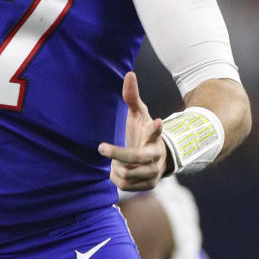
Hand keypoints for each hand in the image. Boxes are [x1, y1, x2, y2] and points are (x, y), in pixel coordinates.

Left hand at [98, 71, 168, 190]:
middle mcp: (156, 155)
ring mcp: (153, 172)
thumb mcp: (139, 115)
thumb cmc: (143, 132)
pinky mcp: (149, 185)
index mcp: (153, 136)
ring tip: (113, 161)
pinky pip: (126, 185)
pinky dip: (117, 178)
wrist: (157, 158)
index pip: (156, 132)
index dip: (156, 128)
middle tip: (101, 147)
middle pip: (135, 158)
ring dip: (116, 167)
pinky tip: (117, 171)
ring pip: (128, 174)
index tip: (158, 121)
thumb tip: (129, 73)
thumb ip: (132, 97)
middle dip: (117, 153)